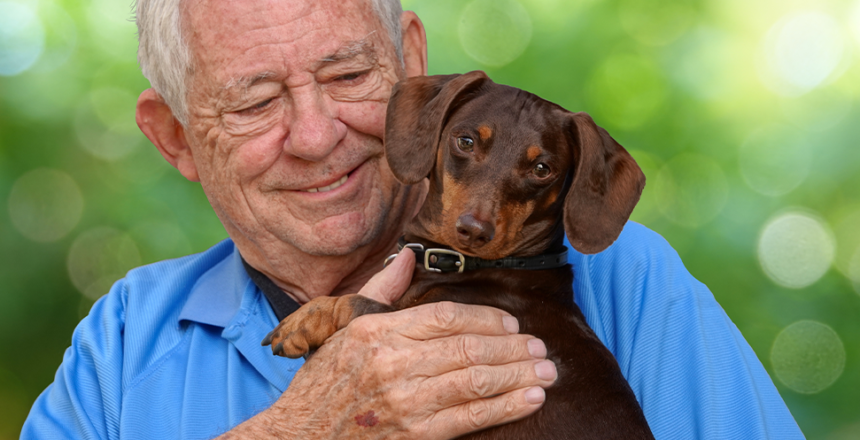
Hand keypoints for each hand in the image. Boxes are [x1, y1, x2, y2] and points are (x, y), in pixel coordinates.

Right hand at [222, 251, 556, 438]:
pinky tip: (530, 399)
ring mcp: (404, 401)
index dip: (486, 317)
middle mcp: (392, 363)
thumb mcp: (346, 329)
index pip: (445, 316)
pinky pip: (470, 417)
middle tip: (540, 347)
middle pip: (468, 347)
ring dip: (518, 374)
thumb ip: (381, 290)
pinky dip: (505, 407)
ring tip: (547, 371)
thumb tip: (409, 255)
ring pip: (475, 380)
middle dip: (512, 347)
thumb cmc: (324, 383)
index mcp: (376, 332)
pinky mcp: (415, 434)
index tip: (511, 322)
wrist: (300, 438)